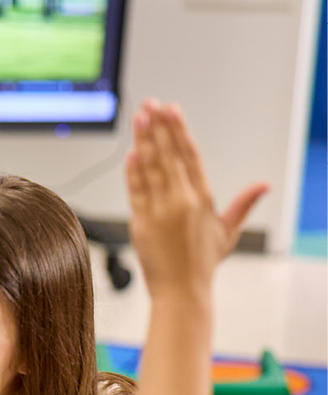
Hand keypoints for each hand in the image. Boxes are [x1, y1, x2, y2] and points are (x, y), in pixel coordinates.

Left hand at [125, 101, 267, 294]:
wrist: (182, 290)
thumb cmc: (202, 263)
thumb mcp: (227, 231)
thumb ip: (242, 204)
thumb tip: (264, 184)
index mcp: (202, 198)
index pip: (190, 156)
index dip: (179, 131)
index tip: (172, 110)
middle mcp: (182, 201)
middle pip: (168, 156)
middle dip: (159, 128)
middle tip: (150, 104)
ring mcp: (160, 211)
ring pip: (151, 168)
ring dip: (144, 141)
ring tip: (139, 118)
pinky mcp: (141, 223)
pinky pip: (136, 191)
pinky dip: (132, 172)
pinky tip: (130, 152)